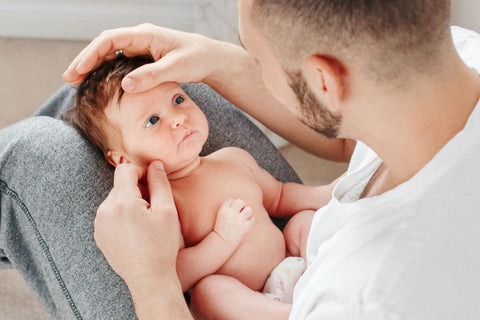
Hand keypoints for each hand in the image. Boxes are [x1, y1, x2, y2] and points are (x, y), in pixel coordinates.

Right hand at [63, 23, 224, 91]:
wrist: (211, 59)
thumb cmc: (197, 59)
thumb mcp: (176, 68)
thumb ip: (152, 76)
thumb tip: (125, 85)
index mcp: (145, 34)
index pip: (109, 40)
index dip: (90, 55)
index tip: (76, 71)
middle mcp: (139, 37)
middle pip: (104, 45)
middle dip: (85, 61)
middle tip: (69, 79)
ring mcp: (141, 46)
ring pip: (110, 53)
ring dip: (94, 66)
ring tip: (78, 82)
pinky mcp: (144, 56)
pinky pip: (119, 60)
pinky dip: (107, 70)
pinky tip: (100, 83)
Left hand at [94, 161, 180, 284]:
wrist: (148, 278)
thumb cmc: (161, 245)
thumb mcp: (167, 211)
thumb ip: (160, 182)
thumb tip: (155, 164)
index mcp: (122, 202)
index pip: (125, 170)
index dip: (141, 172)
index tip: (153, 183)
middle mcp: (105, 210)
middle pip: (120, 185)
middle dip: (136, 189)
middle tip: (153, 206)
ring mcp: (99, 224)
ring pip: (115, 199)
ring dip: (129, 202)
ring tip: (144, 221)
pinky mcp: (99, 234)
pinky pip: (110, 214)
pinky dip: (121, 215)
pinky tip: (135, 230)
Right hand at [213, 198, 254, 246]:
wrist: (222, 242)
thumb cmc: (221, 229)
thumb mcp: (221, 216)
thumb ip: (229, 209)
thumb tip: (241, 203)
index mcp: (223, 210)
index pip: (232, 200)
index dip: (233, 205)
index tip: (232, 211)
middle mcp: (231, 213)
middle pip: (241, 201)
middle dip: (241, 206)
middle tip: (240, 213)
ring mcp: (239, 220)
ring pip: (249, 209)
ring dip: (247, 213)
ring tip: (244, 218)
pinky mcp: (245, 227)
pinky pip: (252, 219)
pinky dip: (250, 222)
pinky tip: (246, 225)